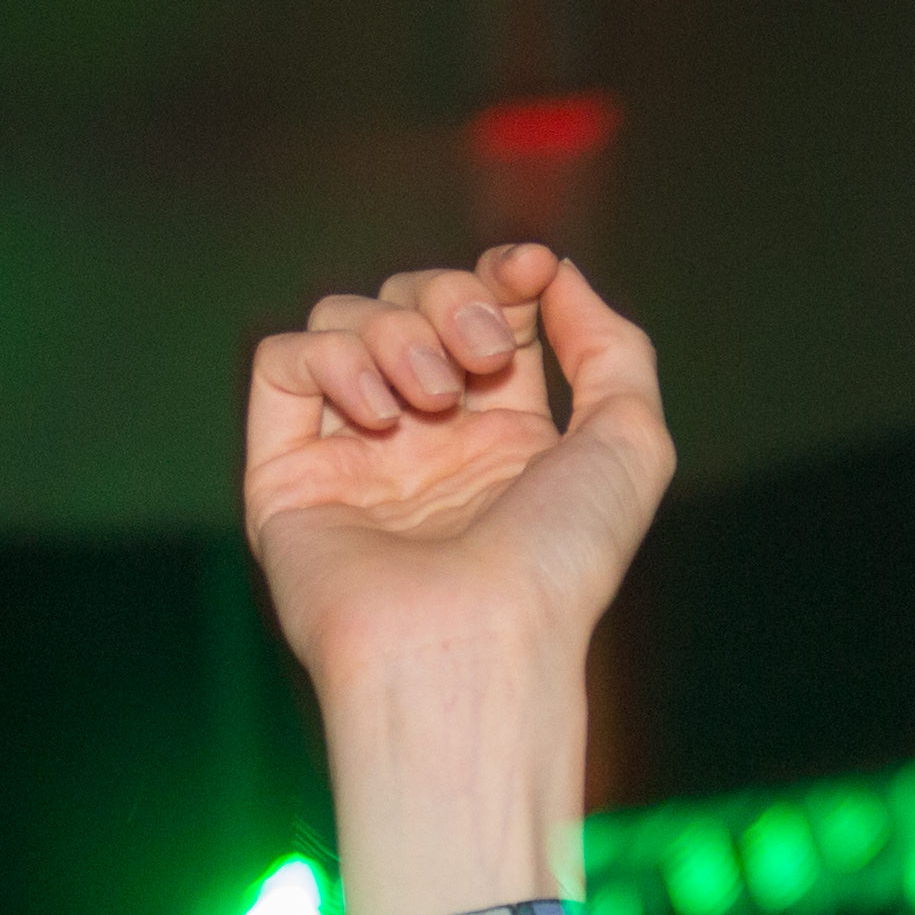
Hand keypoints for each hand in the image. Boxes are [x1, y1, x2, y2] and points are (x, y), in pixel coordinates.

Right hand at [243, 243, 674, 711]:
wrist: (475, 643)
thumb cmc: (557, 566)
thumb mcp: (631, 446)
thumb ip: (612, 350)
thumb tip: (557, 278)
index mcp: (504, 440)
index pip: (486, 314)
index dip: (501, 276)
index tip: (526, 270)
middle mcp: (425, 444)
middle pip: (412, 300)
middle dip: (451, 297)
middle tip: (480, 355)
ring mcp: (352, 457)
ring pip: (345, 319)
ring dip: (397, 333)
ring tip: (430, 403)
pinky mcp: (285, 475)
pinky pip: (283, 363)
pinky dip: (329, 359)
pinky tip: (378, 413)